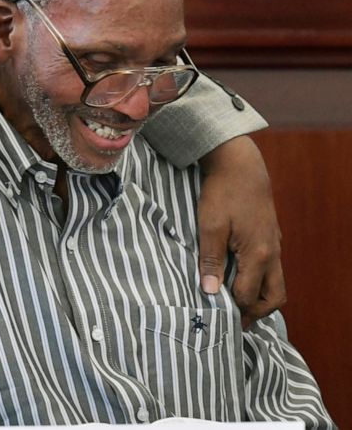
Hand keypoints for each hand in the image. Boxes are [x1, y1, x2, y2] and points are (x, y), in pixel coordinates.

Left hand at [198, 135, 285, 328]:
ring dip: (260, 298)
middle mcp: (272, 253)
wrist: (240, 164)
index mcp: (258, 255)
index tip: (216, 318)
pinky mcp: (270, 236)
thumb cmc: (222, 193)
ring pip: (276, 283)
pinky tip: (240, 278)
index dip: (234, 310)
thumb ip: (210, 260)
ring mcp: (274, 245)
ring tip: (237, 305)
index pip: (249, 296)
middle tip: (235, 322)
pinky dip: (260, 281)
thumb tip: (210, 292)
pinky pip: (272, 268)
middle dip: (256, 313)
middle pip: (274, 297)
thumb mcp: (210, 226)